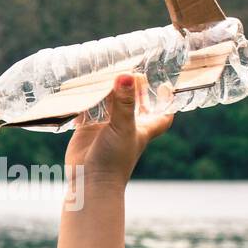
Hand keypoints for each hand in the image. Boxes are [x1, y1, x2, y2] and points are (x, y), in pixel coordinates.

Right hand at [65, 72, 174, 193]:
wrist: (89, 181)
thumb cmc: (114, 160)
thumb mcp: (123, 128)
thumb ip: (124, 103)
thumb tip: (127, 76)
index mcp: (143, 127)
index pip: (162, 114)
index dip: (166, 101)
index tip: (164, 85)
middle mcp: (125, 125)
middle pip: (133, 102)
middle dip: (133, 87)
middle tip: (129, 67)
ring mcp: (105, 126)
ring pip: (108, 103)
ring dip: (106, 89)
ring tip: (104, 69)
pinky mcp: (86, 128)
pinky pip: (87, 108)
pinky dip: (86, 98)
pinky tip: (82, 86)